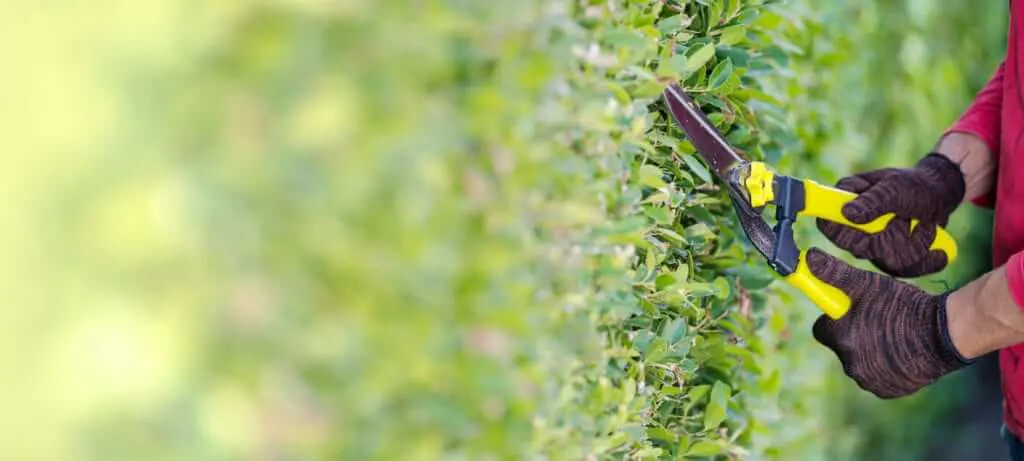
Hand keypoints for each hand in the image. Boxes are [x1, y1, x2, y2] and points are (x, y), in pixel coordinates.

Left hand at [806, 248, 972, 398]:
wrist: (945, 333)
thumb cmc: (903, 306)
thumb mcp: (867, 284)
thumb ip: (834, 272)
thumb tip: (809, 258)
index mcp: (840, 338)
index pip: (822, 329)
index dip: (835, 318)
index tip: (851, 310)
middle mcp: (850, 364)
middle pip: (842, 346)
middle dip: (854, 334)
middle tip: (878, 320)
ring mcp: (869, 380)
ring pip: (860, 362)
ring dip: (870, 351)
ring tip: (894, 334)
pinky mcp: (888, 391)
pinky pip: (878, 377)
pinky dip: (886, 367)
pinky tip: (902, 351)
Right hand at [816, 153, 965, 277]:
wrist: (939, 195)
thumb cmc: (914, 185)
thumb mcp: (895, 188)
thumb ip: (872, 201)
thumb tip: (847, 213)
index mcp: (844, 202)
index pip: (828, 226)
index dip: (845, 235)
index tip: (870, 233)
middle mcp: (853, 227)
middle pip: (862, 250)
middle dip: (895, 237)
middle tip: (907, 219)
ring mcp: (870, 244)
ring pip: (887, 262)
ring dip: (915, 245)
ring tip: (925, 225)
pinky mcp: (887, 258)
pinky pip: (903, 271)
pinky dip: (925, 261)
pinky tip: (938, 251)